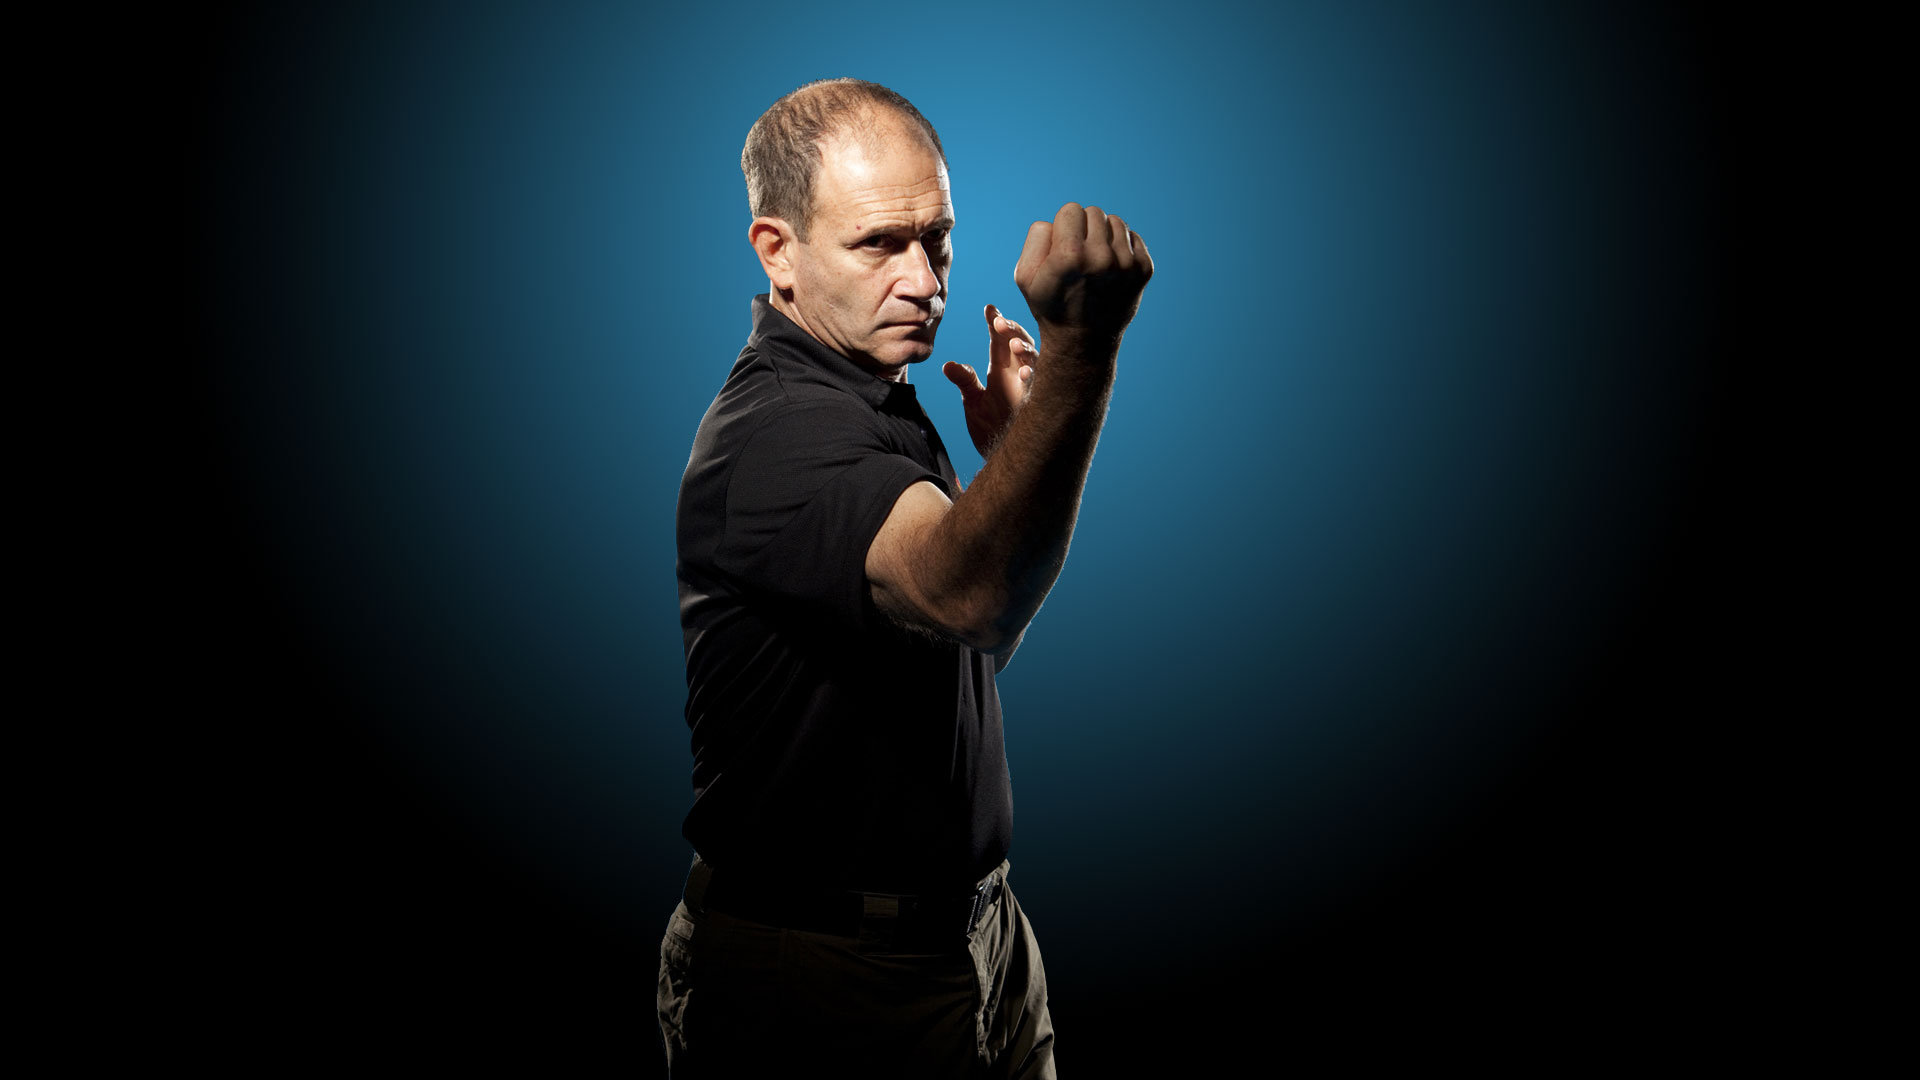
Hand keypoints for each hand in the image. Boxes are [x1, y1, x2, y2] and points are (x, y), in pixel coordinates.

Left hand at [943, 303, 1035, 456]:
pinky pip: (1040, 387)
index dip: (995, 322)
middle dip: (1012, 330)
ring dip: (1025, 350)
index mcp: (1002, 368)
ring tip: (1013, 345)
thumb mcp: (973, 402)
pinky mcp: (1035, 404)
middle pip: (1019, 342)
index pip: (999, 339)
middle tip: (999, 322)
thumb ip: (964, 381)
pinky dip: (1034, 378)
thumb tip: (947, 365)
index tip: (989, 309)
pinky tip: (1026, 373)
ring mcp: (1029, 387)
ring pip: (1035, 360)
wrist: (1002, 456)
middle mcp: (1017, 373)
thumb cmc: (991, 426)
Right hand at [1014, 203, 1152, 343]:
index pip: (1071, 210)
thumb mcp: (1025, 275)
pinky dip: (1121, 246)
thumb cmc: (1051, 305)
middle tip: (1078, 255)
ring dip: (1103, 235)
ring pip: (1115, 221)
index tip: (1062, 248)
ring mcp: (1127, 264)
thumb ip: (1037, 236)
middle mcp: (1102, 258)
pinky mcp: (1144, 269)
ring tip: (1094, 260)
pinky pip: (1132, 236)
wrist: (1083, 342)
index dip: (1063, 227)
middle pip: (1094, 212)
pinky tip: (1110, 267)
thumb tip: (1059, 220)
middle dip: (1084, 228)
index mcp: (1070, 256)